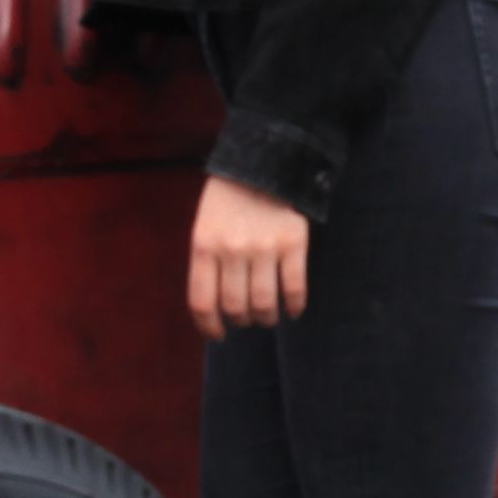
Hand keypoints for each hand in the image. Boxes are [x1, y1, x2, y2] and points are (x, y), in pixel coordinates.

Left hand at [190, 176, 313, 334]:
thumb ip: (207, 264)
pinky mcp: (293, 243)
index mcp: (204, 246)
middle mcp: (232, 250)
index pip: (202, 302)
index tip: (218, 334)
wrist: (263, 163)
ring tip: (268, 316)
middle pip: (235, 307)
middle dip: (241, 320)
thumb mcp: (204, 227)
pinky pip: (294, 288)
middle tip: (246, 318)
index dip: (209, 327)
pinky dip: (294, 306)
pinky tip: (292, 309)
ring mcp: (264, 247)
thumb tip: (216, 310)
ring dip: (266, 318)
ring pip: (264, 304)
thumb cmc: (228, 201)